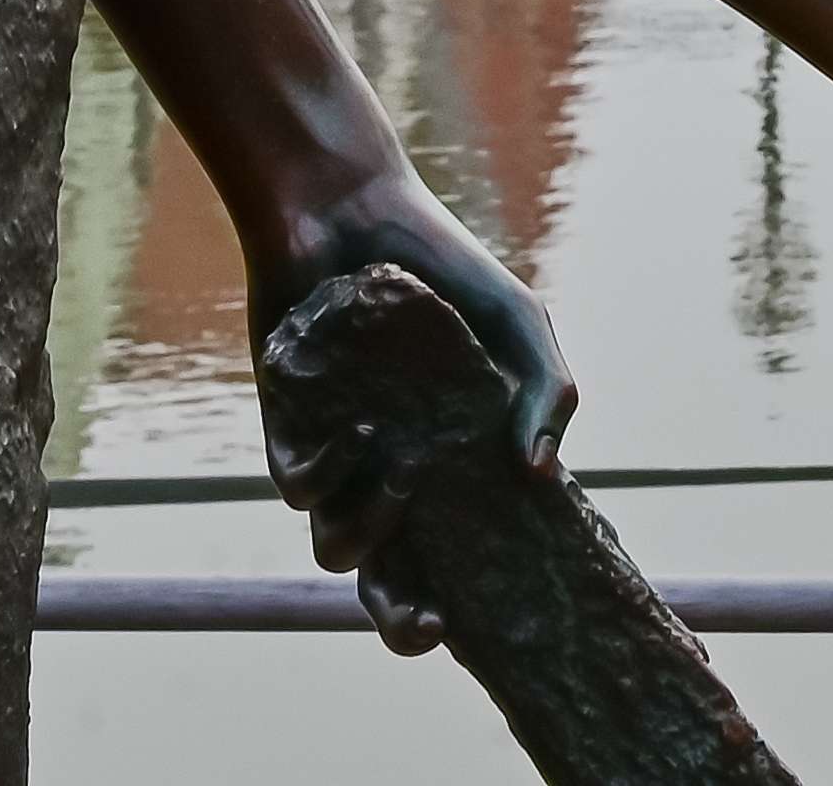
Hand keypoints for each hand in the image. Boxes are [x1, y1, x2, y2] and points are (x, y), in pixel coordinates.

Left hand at [252, 167, 569, 650]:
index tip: (487, 623)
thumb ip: (548, 388)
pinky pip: (298, 489)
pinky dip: (325, 475)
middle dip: (405, 621)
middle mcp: (392, 473)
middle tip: (430, 620)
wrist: (346, 210)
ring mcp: (338, 458)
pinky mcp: (285, 432)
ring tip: (404, 469)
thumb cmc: (440, 265)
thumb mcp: (516, 319)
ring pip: (337, 547)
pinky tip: (352, 433)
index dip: (470, 601)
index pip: (461, 556)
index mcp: (453, 463)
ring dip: (371, 528)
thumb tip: (542, 472)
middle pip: (390, 584)